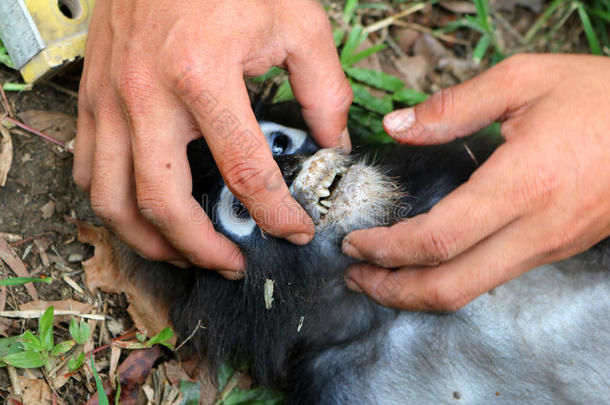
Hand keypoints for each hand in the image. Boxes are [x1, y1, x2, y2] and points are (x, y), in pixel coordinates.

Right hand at [73, 0, 352, 276]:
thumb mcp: (297, 22)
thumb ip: (325, 90)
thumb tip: (333, 143)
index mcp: (203, 76)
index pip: (244, 173)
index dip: (275, 214)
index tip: (294, 229)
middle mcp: (145, 95)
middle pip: (163, 204)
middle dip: (201, 249)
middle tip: (230, 263)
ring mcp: (110, 98)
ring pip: (111, 199)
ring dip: (148, 238)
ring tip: (184, 251)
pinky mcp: (92, 95)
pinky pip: (89, 167)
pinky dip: (113, 201)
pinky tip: (144, 207)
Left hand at [342, 54, 609, 310]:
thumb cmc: (602, 97)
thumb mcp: (524, 81)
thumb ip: (453, 106)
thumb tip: (397, 126)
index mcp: (521, 184)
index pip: (437, 239)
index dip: (386, 249)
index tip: (354, 243)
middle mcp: (535, 229)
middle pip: (450, 286)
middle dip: (393, 291)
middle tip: (356, 278)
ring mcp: (549, 246)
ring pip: (472, 291)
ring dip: (418, 292)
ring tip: (382, 276)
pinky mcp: (556, 249)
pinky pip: (493, 278)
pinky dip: (450, 279)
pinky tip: (429, 262)